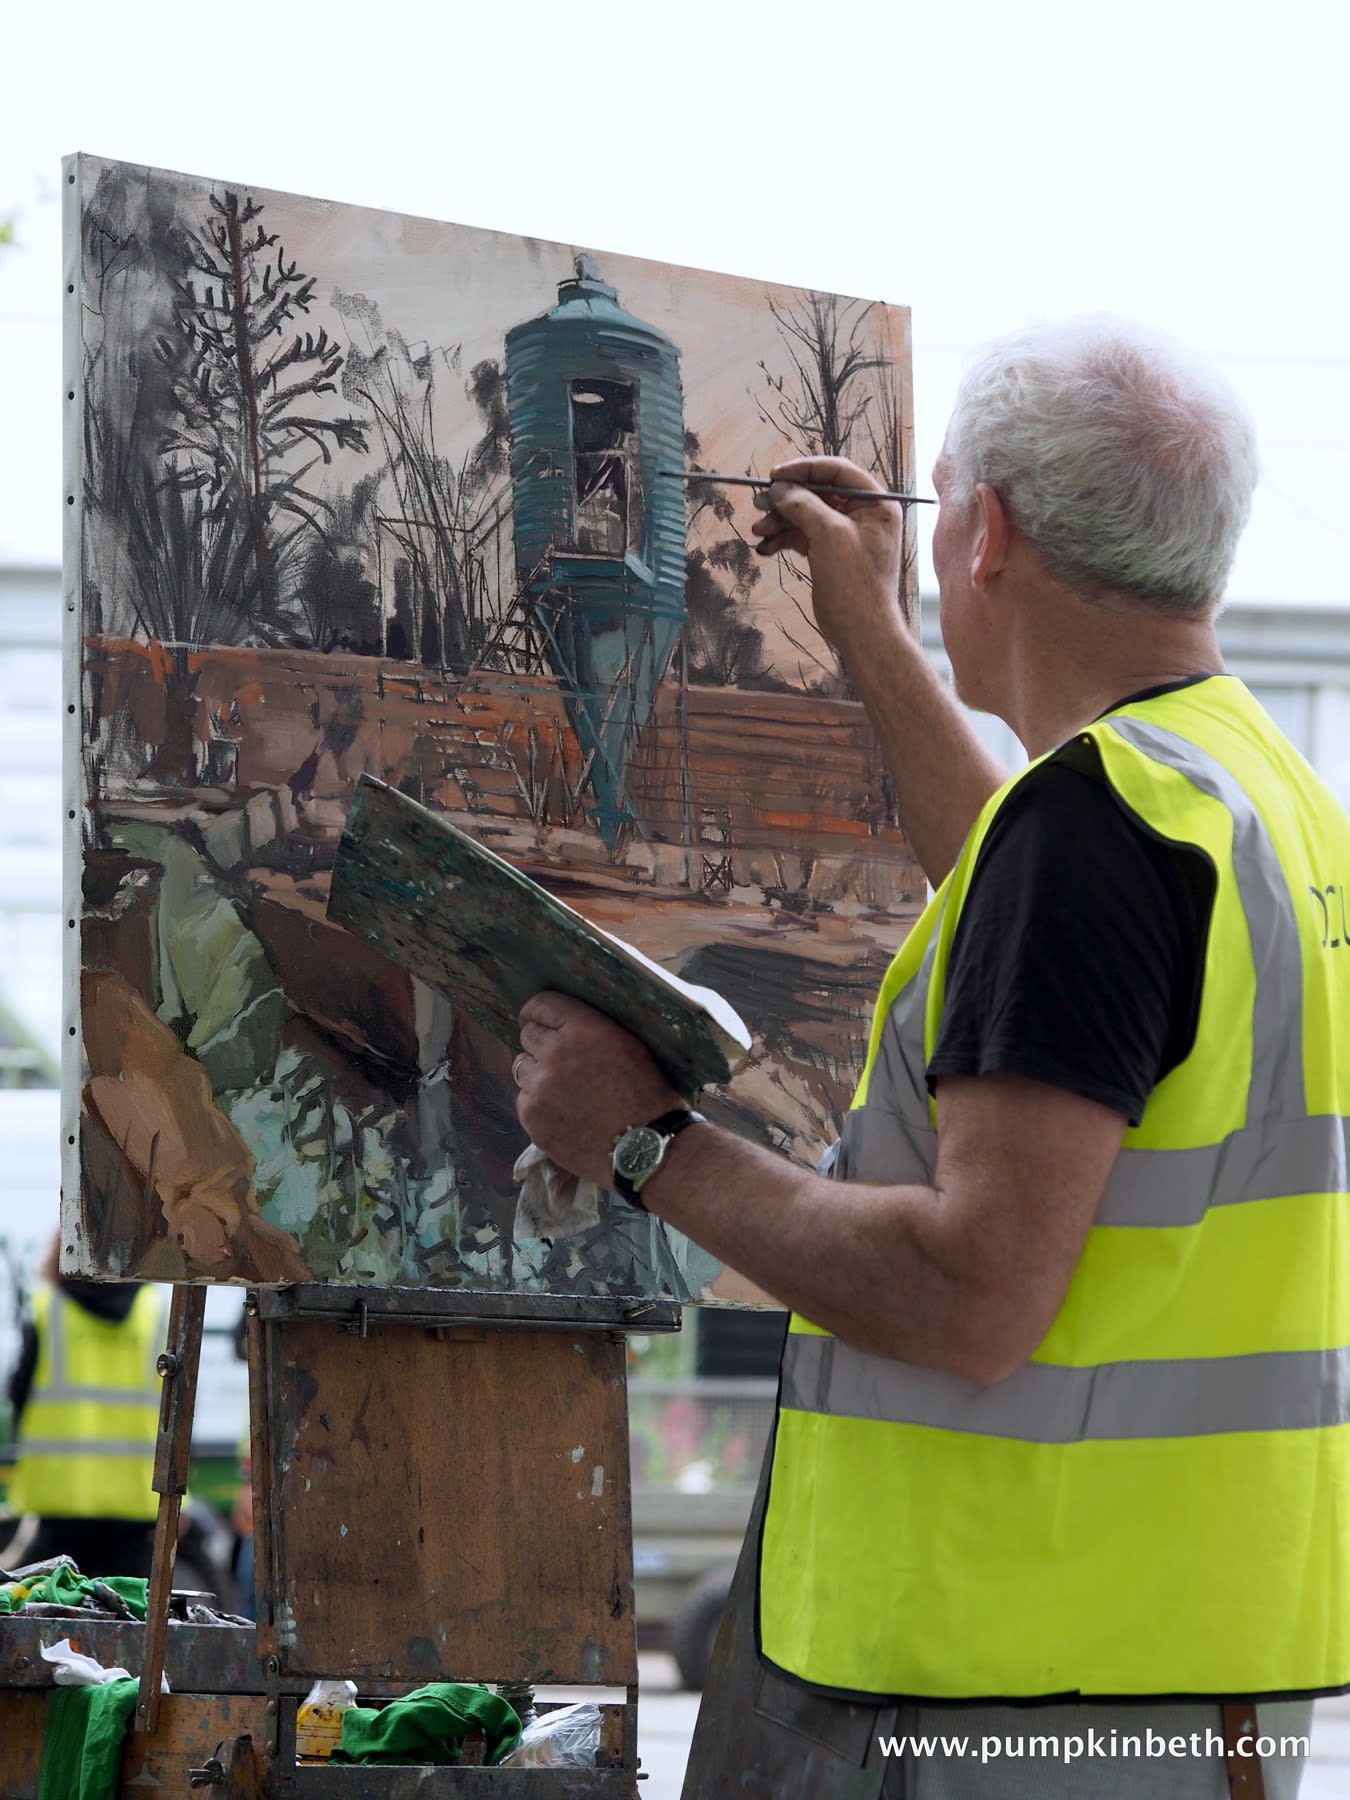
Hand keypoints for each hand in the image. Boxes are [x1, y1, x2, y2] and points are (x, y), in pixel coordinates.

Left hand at [515, 993, 684, 1187]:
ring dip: (538, 1075)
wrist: (646, 1149)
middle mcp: (556, 1053)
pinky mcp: (532, 1116)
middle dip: (540, 1044)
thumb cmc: (649, 1097)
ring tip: (564, 1092)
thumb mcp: (630, 1046)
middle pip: (527, 1035)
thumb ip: (594, 1030)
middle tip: (559, 1061)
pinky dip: (538, 1105)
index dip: (538, 1012)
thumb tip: (566, 1024)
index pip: (542, 1005)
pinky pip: (524, 1100)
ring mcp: (540, 1086)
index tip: (536, 1019)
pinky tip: (563, 1115)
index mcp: (584, 1030)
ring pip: (522, 1069)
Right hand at [749, 454, 906, 652]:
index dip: (804, 469)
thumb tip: (779, 488)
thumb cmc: (855, 583)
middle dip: (787, 498)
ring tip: (759, 530)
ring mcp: (846, 534)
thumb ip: (804, 504)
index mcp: (875, 503)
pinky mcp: (830, 553)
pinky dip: (784, 538)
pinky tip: (767, 546)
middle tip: (759, 503)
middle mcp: (863, 514)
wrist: (861, 631)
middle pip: (818, 492)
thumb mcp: (829, 535)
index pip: (837, 471)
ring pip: (807, 514)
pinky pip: (803, 535)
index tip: (774, 476)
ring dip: (781, 519)